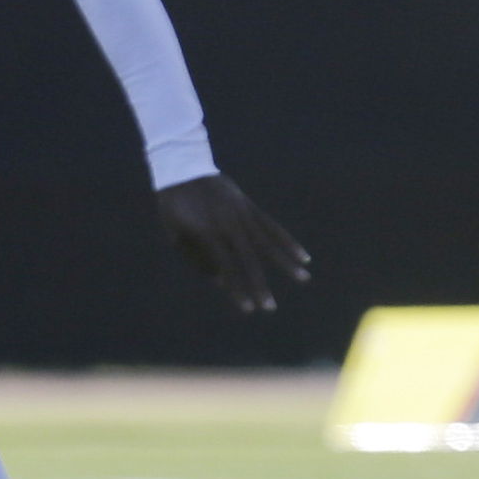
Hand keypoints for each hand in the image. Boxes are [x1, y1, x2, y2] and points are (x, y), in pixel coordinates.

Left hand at [156, 174, 310, 313]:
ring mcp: (242, 214)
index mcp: (208, 233)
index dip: (237, 290)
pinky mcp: (249, 207)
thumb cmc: (173, 207)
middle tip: (270, 308)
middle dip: (260, 285)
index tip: (247, 309)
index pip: (227, 268)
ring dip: (286, 263)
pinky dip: (288, 241)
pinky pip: (272, 226)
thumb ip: (198, 260)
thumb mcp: (176, 235)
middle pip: (249, 260)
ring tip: (304, 279)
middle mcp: (229, 225)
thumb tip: (222, 282)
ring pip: (268, 243)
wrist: (182, 169)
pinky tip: (304, 256)